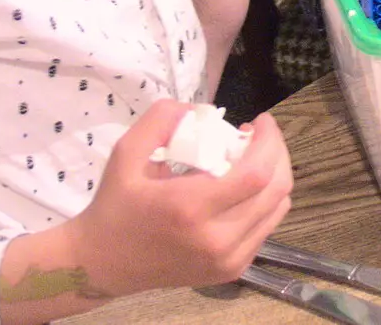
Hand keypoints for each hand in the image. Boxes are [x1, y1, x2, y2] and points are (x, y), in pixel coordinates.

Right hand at [62, 100, 293, 296]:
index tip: (260, 120)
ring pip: (278, 209)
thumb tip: (196, 109)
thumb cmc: (115, 206)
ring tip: (253, 157)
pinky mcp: (231, 271)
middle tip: (257, 135)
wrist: (102, 266)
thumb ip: (159, 121)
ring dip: (275, 175)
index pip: (256, 174)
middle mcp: (216, 240)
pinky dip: (266, 201)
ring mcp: (227, 261)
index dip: (269, 141)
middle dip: (276, 152)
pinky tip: (246, 187)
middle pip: (277, 189)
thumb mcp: (125, 154)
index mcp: (190, 209)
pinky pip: (266, 228)